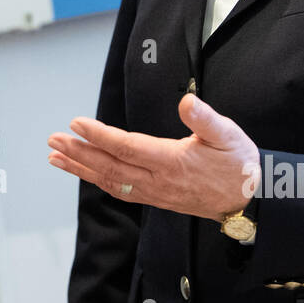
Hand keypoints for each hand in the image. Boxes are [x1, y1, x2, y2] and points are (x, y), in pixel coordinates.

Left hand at [47, 94, 260, 220]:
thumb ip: (205, 119)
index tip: (77, 123)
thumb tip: (187, 101)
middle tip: (53, 139)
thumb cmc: (239, 163)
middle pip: (110, 167)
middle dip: (78, 153)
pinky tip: (82, 172)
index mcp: (173, 162)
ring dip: (80, 168)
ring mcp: (155, 194)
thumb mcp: (229, 134)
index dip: (100, 136)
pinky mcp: (155, 199)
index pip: (128, 148)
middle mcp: (159, 182)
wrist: (250, 201)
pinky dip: (96, 180)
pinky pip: (119, 190)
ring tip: (54, 156)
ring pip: (110, 182)